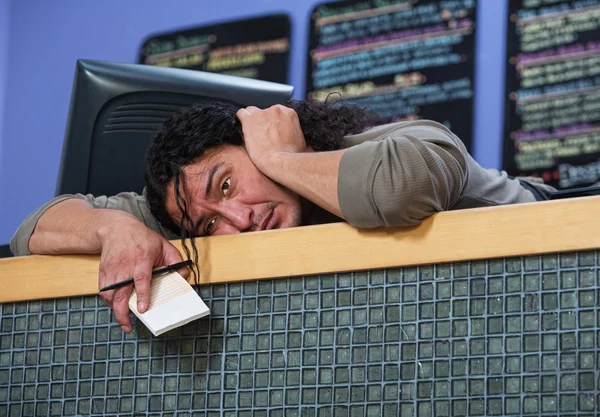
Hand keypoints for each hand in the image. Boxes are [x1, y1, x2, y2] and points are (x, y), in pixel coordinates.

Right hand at [97, 213, 184, 332]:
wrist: (117, 228)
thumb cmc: (142, 238)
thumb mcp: (164, 245)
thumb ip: (176, 261)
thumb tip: (184, 276)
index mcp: (142, 259)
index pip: (141, 279)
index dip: (142, 295)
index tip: (142, 309)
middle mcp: (125, 266)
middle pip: (120, 292)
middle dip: (122, 312)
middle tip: (128, 325)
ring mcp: (112, 269)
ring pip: (109, 294)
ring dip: (115, 309)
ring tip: (124, 319)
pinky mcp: (103, 272)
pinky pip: (103, 291)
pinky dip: (109, 301)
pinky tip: (116, 305)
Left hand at [236, 105, 309, 172]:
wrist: (281, 162)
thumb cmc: (293, 156)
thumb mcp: (304, 144)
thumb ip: (299, 136)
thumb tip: (300, 142)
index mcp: (289, 113)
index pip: (278, 112)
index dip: (274, 122)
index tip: (272, 130)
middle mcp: (276, 110)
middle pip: (265, 111)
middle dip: (264, 120)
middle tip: (263, 133)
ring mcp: (262, 114)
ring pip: (252, 111)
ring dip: (252, 120)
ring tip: (252, 132)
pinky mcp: (249, 121)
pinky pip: (241, 114)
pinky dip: (241, 119)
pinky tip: (243, 128)